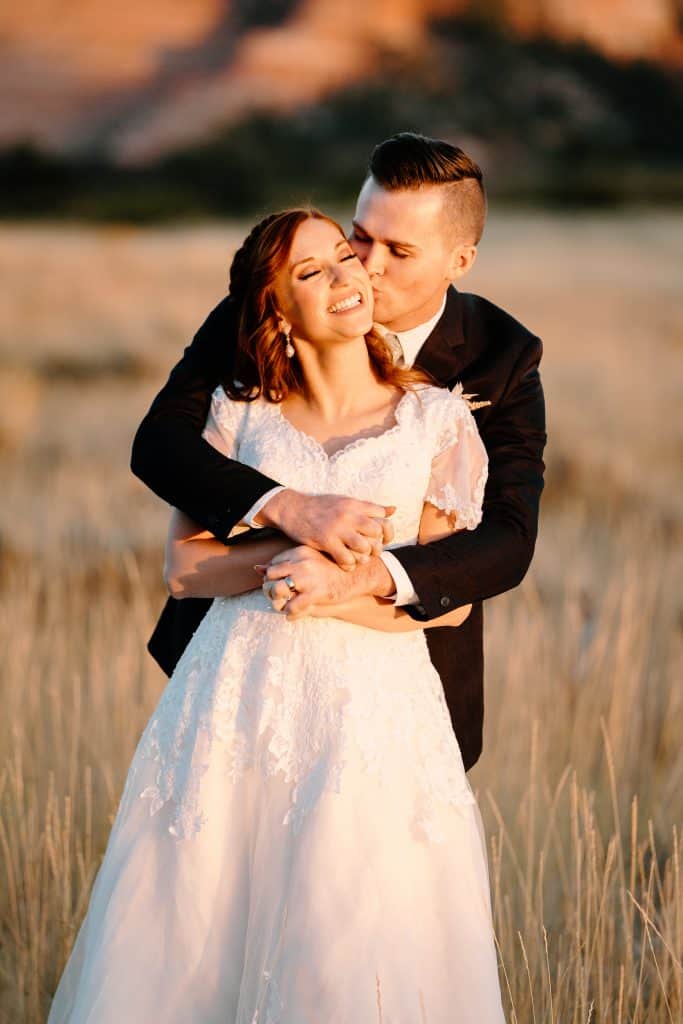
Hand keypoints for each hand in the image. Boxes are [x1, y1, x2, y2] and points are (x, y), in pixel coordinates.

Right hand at [255, 490, 394, 569]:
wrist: (292, 508)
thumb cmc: (320, 506)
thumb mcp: (345, 501)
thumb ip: (368, 507)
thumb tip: (394, 509)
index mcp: (355, 504)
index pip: (383, 516)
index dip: (386, 530)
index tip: (380, 538)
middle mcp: (349, 514)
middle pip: (377, 532)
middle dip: (376, 544)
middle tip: (369, 551)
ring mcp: (337, 528)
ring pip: (364, 547)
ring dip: (363, 556)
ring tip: (358, 558)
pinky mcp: (326, 541)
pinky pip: (347, 559)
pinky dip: (349, 565)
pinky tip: (345, 564)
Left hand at [258, 545, 393, 618]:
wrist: (357, 575)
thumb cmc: (332, 567)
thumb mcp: (308, 558)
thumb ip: (284, 562)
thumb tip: (256, 568)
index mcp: (299, 552)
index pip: (273, 564)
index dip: (272, 576)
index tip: (279, 583)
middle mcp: (300, 563)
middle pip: (270, 577)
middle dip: (270, 589)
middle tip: (277, 596)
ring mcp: (307, 579)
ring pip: (277, 591)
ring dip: (276, 602)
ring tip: (282, 605)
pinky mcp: (316, 594)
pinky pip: (292, 606)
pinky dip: (289, 613)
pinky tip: (292, 613)